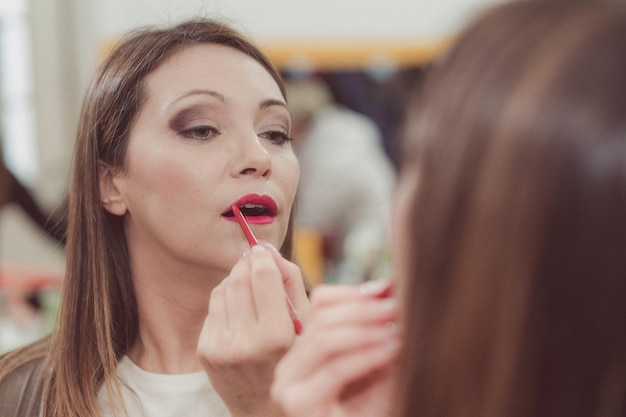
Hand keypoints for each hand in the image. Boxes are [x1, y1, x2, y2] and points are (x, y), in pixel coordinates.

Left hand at [197, 243, 309, 416]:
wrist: (264, 406)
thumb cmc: (294, 359)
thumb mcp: (307, 323)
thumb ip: (291, 282)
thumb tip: (268, 251)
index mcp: (276, 336)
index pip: (262, 277)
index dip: (263, 256)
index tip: (264, 250)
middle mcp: (245, 343)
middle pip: (238, 279)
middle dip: (247, 264)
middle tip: (257, 262)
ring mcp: (221, 348)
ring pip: (222, 289)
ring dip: (235, 280)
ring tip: (250, 289)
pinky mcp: (205, 351)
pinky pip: (213, 308)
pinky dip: (226, 300)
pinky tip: (240, 312)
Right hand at [271, 281, 399, 416]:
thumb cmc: (370, 416)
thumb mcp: (376, 367)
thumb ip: (379, 332)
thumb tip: (390, 286)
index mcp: (305, 352)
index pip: (320, 303)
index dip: (355, 292)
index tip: (389, 290)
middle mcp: (290, 366)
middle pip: (322, 317)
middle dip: (365, 308)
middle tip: (399, 307)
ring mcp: (289, 386)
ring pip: (325, 338)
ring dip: (367, 328)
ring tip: (398, 326)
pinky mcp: (298, 405)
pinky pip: (334, 368)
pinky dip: (367, 354)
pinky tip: (392, 350)